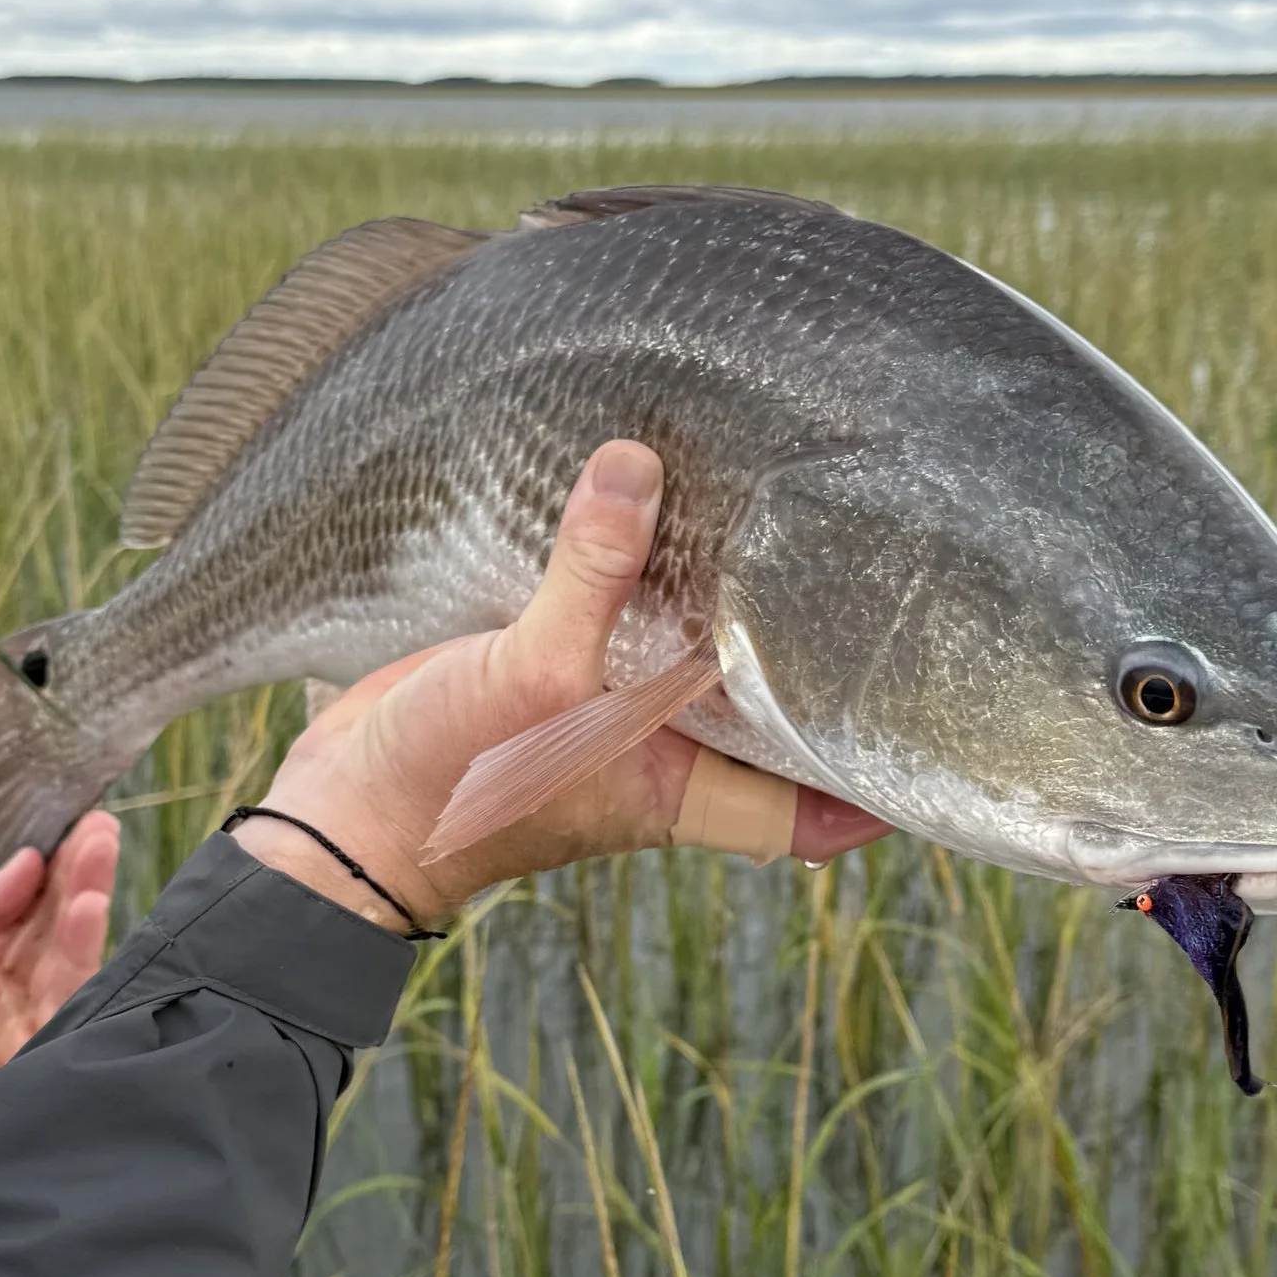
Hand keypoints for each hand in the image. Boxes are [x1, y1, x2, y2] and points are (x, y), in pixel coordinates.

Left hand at [0, 811, 121, 1155]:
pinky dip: (83, 950)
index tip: (68, 825)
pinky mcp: (37, 1055)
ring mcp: (20, 1022)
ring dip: (86, 900)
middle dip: (75, 874)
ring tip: (100, 852)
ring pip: (66, 954)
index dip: (41, 866)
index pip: (14, 904)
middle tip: (100, 829)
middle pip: (47, 924)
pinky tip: (91, 907)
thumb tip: (23, 866)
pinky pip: (70, 997)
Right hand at [243, 443, 888, 929]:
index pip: (819, 807)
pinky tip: (656, 496)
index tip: (943, 716)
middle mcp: (662, 752)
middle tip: (881, 563)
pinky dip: (634, 567)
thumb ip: (593, 576)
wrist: (334, 812)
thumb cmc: (454, 782)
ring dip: (726, 598)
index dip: (883, 777)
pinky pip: (615, 614)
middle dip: (815, 652)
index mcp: (687, 788)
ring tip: (791, 509)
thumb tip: (636, 464)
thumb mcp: (538, 678)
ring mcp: (606, 710)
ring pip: (694, 654)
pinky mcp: (547, 668)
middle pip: (769, 712)